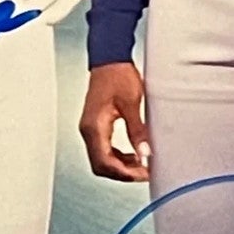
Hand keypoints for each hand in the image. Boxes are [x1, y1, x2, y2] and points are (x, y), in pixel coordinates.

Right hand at [79, 62, 150, 182]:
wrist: (109, 59)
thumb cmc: (118, 76)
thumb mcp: (132, 104)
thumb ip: (137, 131)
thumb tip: (145, 154)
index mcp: (94, 127)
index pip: (105, 162)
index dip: (124, 173)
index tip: (143, 174)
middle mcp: (88, 131)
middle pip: (101, 165)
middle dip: (122, 173)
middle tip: (144, 173)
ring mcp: (90, 128)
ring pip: (102, 159)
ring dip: (120, 166)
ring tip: (142, 165)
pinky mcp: (95, 125)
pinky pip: (103, 149)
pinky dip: (117, 156)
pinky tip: (133, 154)